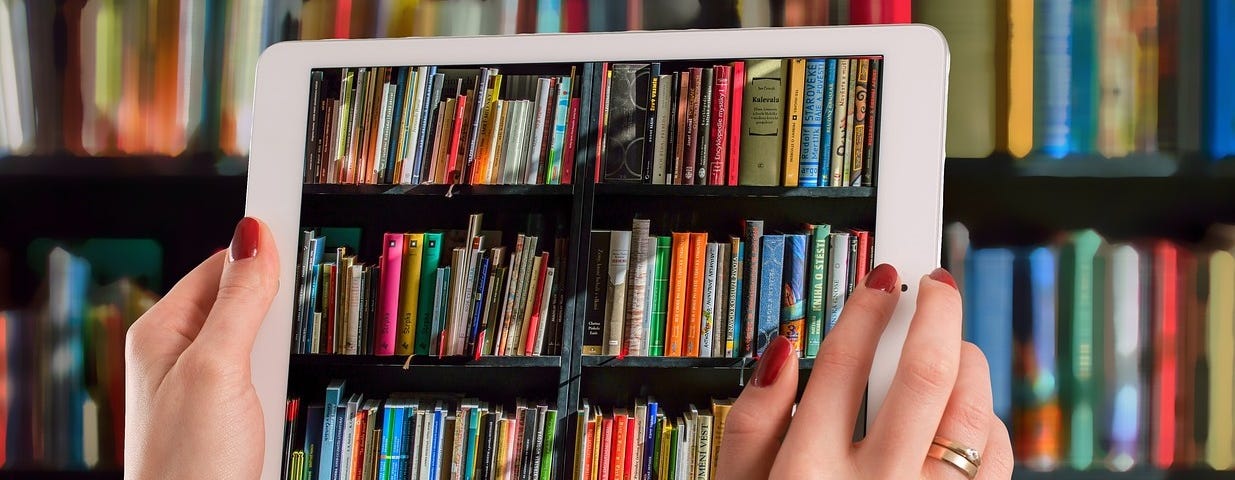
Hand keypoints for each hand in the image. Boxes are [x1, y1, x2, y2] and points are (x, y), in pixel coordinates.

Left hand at [125, 217, 279, 479]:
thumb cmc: (188, 463)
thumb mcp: (217, 368)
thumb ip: (240, 301)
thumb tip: (254, 235)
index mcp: (162, 331)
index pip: (220, 264)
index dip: (259, 250)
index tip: (299, 219)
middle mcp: (182, 354)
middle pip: (246, 301)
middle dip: (278, 310)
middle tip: (292, 323)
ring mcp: (209, 386)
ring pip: (264, 341)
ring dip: (284, 352)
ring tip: (280, 376)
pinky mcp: (235, 413)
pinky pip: (270, 377)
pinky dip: (287, 381)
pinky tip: (287, 395)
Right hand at [715, 265, 1013, 478]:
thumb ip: (752, 420)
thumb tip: (784, 350)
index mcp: (807, 476)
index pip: (845, 363)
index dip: (868, 307)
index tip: (882, 280)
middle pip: (926, 376)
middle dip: (939, 312)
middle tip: (937, 286)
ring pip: (972, 414)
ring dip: (969, 363)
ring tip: (951, 349)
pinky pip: (995, 459)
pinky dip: (985, 422)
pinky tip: (960, 417)